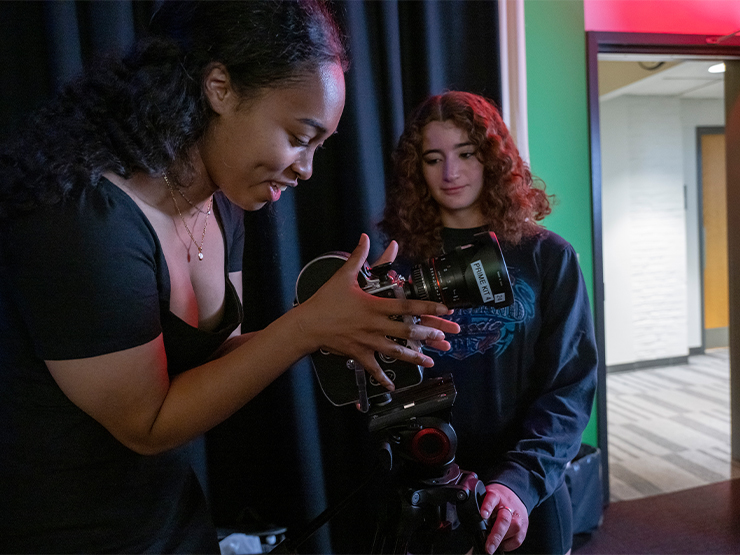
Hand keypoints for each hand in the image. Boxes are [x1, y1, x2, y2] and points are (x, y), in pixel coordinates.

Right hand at [295, 234, 458, 388]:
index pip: (407, 306)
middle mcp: (375, 326)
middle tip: (448, 337)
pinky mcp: (359, 354)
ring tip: (431, 361)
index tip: (445, 310)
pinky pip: (373, 368)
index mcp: (374, 306)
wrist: (308, 325)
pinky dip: (383, 378)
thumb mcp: (343, 276)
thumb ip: (359, 257)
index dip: (428, 308)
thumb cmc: (325, 301)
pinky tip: (393, 386)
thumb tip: (364, 238)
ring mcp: (368, 342)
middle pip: (408, 331)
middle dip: (430, 334)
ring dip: (415, 356)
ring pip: (396, 352)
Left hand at [480, 484, 527, 553]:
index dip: (487, 506)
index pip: (492, 498)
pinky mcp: (523, 526)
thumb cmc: (496, 499)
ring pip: (514, 528)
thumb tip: (464, 506)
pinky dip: (508, 545)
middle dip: (496, 535)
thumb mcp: (485, 496)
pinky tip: (501, 543)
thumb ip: (475, 502)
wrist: (513, 496)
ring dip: (502, 540)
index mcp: (496, 496)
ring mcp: (517, 516)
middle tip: (488, 547)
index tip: (482, 515)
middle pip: (504, 519)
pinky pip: (517, 539)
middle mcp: (508, 505)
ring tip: (492, 545)